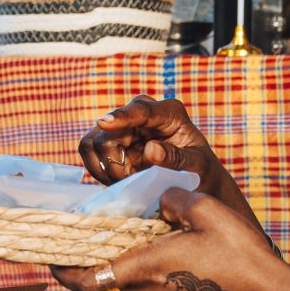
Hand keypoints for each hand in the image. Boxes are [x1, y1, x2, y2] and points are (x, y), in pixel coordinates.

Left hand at [51, 189, 289, 290]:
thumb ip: (171, 199)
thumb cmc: (238, 255)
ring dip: (121, 269)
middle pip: (101, 283)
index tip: (52, 257)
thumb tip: (158, 200)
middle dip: (93, 262)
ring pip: (124, 289)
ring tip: (130, 242)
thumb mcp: (204, 210)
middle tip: (91, 238)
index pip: (83, 281)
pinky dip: (144, 279)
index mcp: (141, 269)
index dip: (61, 272)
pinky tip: (161, 258)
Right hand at [77, 96, 244, 211]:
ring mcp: (124, 126)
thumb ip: (176, 157)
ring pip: (92, 141)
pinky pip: (89, 152)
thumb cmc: (200, 170)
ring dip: (104, 166)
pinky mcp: (111, 141)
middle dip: (114, 160)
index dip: (121, 117)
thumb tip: (151, 149)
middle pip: (108, 131)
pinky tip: (117, 178)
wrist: (193, 180)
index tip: (105, 123)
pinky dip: (99, 168)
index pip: (141, 110)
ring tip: (126, 179)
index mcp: (170, 113)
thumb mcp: (196, 165)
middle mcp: (142, 113)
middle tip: (130, 180)